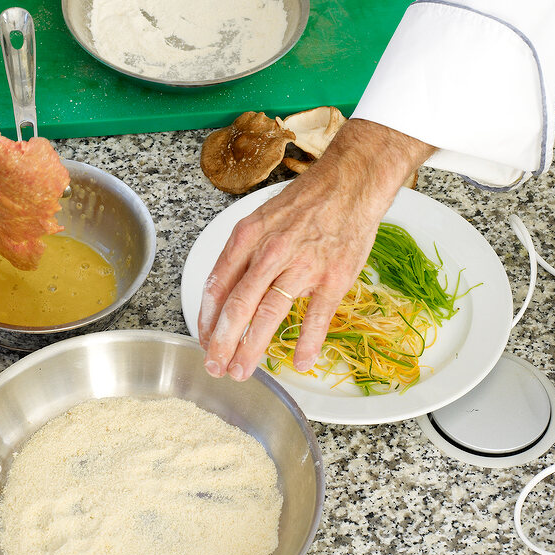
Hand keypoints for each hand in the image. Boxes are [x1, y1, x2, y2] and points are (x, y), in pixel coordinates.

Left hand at [198, 119, 434, 380]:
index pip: (217, 285)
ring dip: (251, 348)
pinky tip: (300, 363)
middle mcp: (270, 252)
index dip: (207, 319)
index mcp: (247, 237)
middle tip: (215, 367)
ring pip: (269, 316)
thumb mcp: (260, 219)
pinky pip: (316, 317)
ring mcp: (303, 266)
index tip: (204, 339)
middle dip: (222, 343)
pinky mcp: (334, 278)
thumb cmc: (305, 203)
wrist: (350, 184)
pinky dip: (307, 344)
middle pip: (238, 306)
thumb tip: (223, 292)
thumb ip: (241, 254)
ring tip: (242, 370)